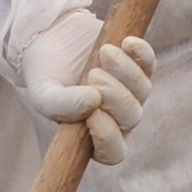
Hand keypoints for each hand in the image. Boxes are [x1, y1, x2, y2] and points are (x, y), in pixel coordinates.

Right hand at [21, 11, 157, 165]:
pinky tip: (126, 42)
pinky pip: (149, 63)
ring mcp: (130, 91)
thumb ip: (59, 105)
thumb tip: (93, 102)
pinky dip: (141, 54)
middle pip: (131, 117)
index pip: (113, 151)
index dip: (108, 136)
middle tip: (92, 75)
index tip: (93, 113)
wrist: (48, 39)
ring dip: (125, 71)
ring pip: (142, 90)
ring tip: (103, 51)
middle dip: (114, 96)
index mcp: (93, 133)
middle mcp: (116, 116)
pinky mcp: (137, 65)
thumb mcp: (42, 94)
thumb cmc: (45, 75)